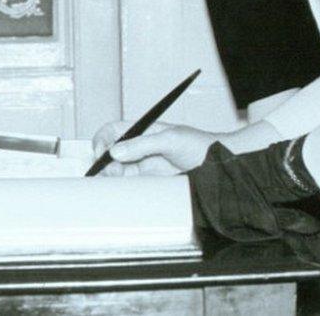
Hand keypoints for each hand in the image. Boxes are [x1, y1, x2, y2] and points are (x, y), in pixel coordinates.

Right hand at [91, 120, 221, 174]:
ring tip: (116, 179)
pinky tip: (120, 188)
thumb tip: (116, 151)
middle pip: (111, 151)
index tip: (101, 152)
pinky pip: (128, 182)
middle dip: (105, 161)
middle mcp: (141, 146)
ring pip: (117, 168)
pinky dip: (120, 185)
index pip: (114, 130)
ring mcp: (144, 163)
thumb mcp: (171, 139)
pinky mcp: (150, 180)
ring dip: (111, 174)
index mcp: (144, 130)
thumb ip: (143, 144)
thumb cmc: (199, 145)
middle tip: (111, 171)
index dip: (103, 139)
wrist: (218, 165)